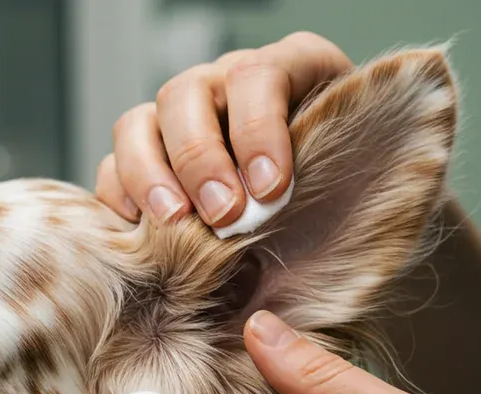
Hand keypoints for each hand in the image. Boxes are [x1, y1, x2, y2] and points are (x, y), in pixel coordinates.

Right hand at [96, 32, 352, 225]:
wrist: (330, 224)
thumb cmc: (353, 196)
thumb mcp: (368, 176)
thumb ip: (359, 178)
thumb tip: (355, 204)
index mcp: (289, 71)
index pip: (259, 76)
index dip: (259, 130)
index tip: (273, 189)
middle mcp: (225, 85)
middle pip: (186, 94)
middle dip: (200, 157)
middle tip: (224, 216)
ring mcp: (178, 121)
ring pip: (137, 123)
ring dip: (149, 175)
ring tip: (172, 225)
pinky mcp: (144, 160)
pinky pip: (112, 167)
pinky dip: (118, 198)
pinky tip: (138, 235)